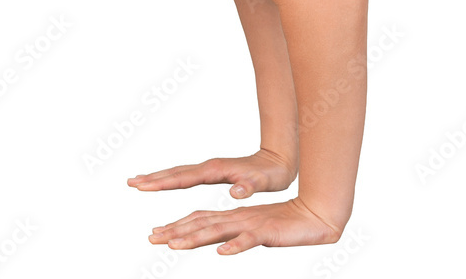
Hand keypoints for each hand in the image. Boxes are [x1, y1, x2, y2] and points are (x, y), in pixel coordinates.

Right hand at [127, 147, 296, 199]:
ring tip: (140, 181)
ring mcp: (210, 168)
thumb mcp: (264, 182)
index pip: (184, 178)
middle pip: (175, 172)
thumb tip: (237, 192)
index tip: (144, 185)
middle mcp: (209, 167)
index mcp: (216, 170)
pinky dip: (171, 178)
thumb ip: (249, 186)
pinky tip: (165, 181)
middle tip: (131, 182)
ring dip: (158, 177)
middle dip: (153, 178)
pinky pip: (186, 176)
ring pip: (178, 172)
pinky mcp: (213, 172)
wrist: (280, 160)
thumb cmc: (272, 174)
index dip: (164, 183)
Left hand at [146, 196, 341, 253]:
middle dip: (175, 230)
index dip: (177, 225)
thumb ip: (233, 232)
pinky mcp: (267, 231)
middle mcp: (237, 217)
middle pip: (201, 223)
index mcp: (233, 216)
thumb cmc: (282, 225)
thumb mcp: (252, 229)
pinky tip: (223, 252)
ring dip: (195, 238)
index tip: (155, 232)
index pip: (199, 219)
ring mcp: (251, 224)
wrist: (313, 214)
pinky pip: (249, 239)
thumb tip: (214, 242)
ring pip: (218, 230)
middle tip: (152, 237)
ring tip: (175, 245)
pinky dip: (235, 245)